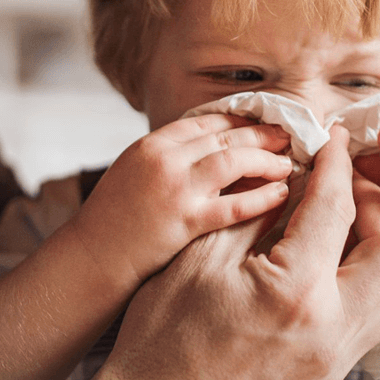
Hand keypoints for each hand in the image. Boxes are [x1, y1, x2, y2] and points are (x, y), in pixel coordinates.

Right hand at [72, 114, 293, 286]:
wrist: (90, 258)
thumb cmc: (112, 221)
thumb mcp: (133, 172)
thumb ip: (169, 158)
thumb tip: (210, 149)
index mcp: (152, 144)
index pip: (207, 121)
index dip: (240, 120)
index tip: (263, 124)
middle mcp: (164, 159)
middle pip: (226, 136)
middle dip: (262, 135)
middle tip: (288, 137)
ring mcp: (175, 189)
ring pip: (234, 161)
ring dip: (267, 160)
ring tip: (288, 164)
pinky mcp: (184, 221)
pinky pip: (234, 205)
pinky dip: (261, 197)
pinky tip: (280, 194)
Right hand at [91, 126, 379, 379]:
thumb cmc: (162, 334)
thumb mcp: (200, 258)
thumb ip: (254, 213)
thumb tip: (291, 179)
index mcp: (294, 291)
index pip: (334, 209)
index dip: (335, 164)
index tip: (332, 140)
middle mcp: (331, 328)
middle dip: (378, 205)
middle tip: (346, 182)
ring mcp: (336, 357)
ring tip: (348, 223)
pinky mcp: (332, 372)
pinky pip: (375, 320)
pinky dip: (370, 282)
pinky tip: (335, 264)